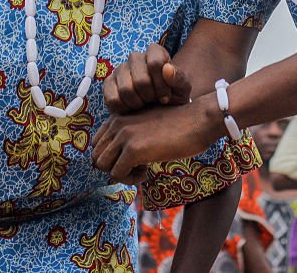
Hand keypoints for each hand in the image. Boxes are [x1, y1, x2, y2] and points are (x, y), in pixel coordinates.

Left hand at [91, 95, 221, 184]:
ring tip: (141, 170)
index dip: (111, 157)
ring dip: (120, 174)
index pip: (96, 144)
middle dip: (113, 167)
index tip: (131, 158)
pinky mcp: (134, 149)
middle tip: (136, 168)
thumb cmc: (180, 124)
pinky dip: (130, 180)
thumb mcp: (148, 125)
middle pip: (96, 157)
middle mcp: (117, 123)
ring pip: (102, 166)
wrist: (200, 119)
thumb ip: (131, 135)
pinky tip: (147, 172)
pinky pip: (117, 174)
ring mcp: (124, 136)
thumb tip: (118, 160)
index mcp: (119, 116)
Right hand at [103, 43, 191, 113]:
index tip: (166, 96)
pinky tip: (132, 109)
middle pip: (141, 80)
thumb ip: (179, 78)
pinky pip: (112, 98)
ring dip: (138, 103)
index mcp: (155, 52)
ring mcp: (120, 69)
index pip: (155, 63)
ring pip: (126, 90)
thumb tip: (167, 68)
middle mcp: (135, 57)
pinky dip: (124, 108)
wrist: (158, 107)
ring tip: (145, 105)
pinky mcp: (108, 83)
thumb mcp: (182, 88)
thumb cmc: (172, 94)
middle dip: (150, 97)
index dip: (161, 85)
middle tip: (155, 102)